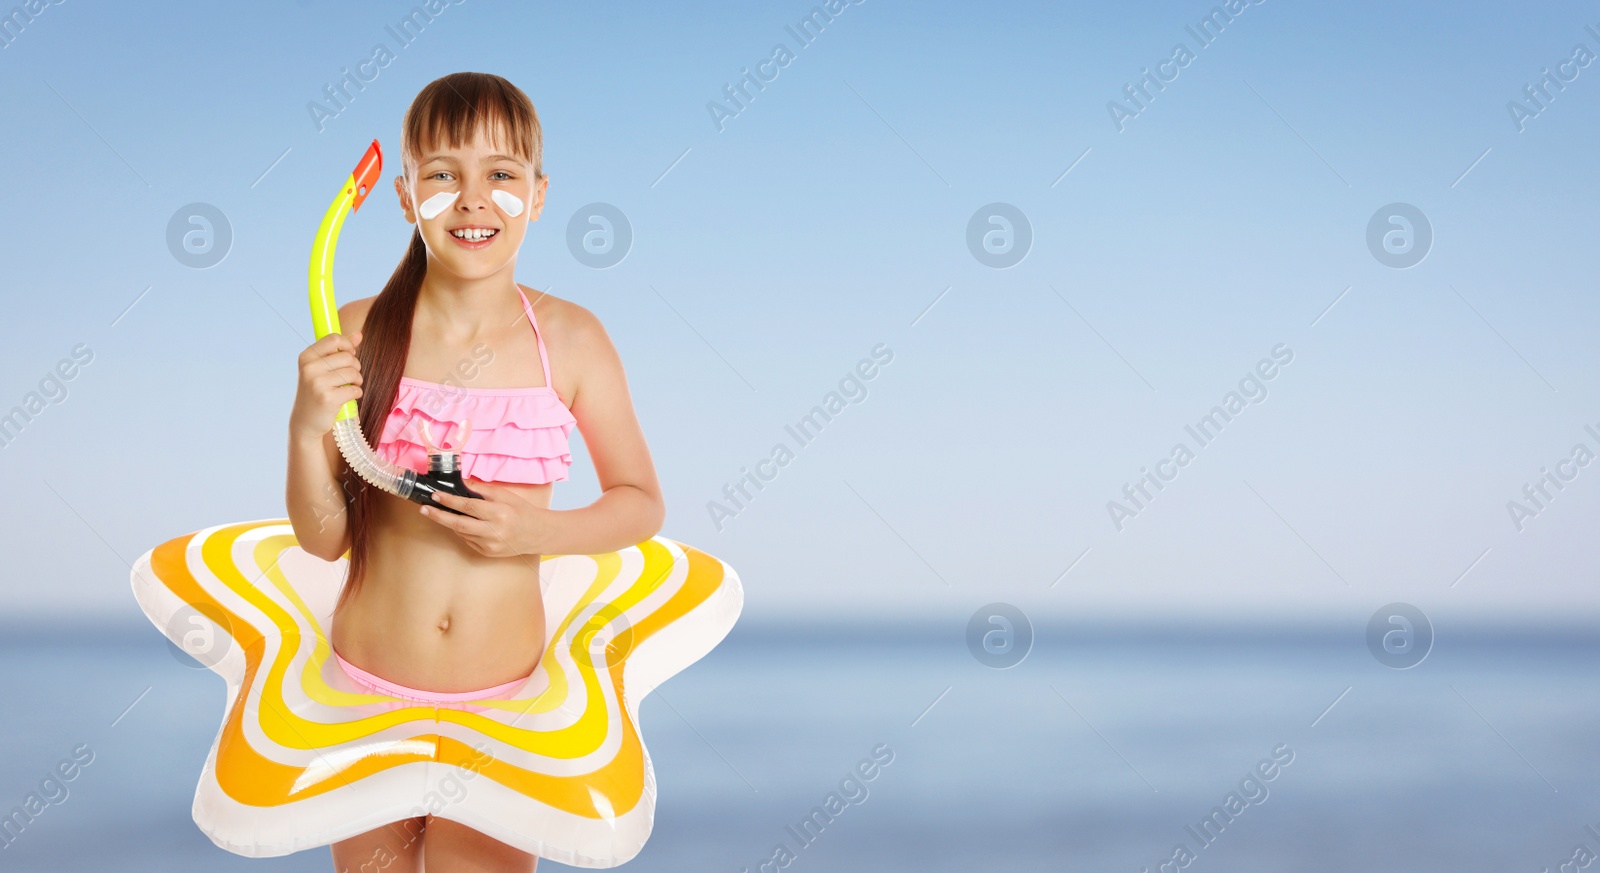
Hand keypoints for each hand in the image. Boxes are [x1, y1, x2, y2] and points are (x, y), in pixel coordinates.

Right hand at [290, 331, 362, 443]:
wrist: (305, 421)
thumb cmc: (316, 391)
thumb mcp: (322, 368)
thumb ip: (340, 350)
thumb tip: (359, 334)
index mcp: (306, 357)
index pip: (334, 339)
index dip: (348, 346)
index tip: (350, 355)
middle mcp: (309, 368)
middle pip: (348, 357)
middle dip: (355, 366)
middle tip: (350, 376)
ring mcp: (317, 383)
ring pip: (353, 373)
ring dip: (357, 380)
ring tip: (350, 386)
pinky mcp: (328, 398)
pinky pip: (354, 389)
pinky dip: (356, 393)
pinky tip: (348, 396)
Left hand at [419, 482, 549, 557]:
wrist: (538, 534)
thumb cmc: (522, 511)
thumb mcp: (506, 496)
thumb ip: (482, 489)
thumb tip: (461, 483)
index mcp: (499, 513)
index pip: (468, 506)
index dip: (449, 501)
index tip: (435, 495)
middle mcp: (494, 531)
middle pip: (458, 523)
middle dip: (438, 515)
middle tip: (424, 509)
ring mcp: (490, 545)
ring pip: (461, 532)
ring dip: (451, 522)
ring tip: (444, 512)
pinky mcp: (487, 553)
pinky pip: (468, 540)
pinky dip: (463, 530)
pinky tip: (466, 523)